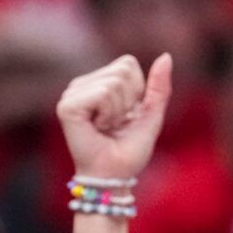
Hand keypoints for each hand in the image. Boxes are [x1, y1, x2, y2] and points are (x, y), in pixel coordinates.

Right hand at [55, 54, 171, 181]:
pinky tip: (97, 128)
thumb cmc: (129, 151)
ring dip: (118, 112)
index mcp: (97, 83)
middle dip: (128, 101)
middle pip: (122, 70)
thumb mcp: (151, 115)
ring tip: (106, 129)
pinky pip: (102, 94)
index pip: (127, 64)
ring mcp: (71, 95)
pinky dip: (108, 115)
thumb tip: (166, 55)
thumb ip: (159, 87)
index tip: (125, 117)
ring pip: (113, 83)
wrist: (114, 177)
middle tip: (114, 125)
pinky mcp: (67, 107)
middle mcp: (81, 85)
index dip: (137, 91)